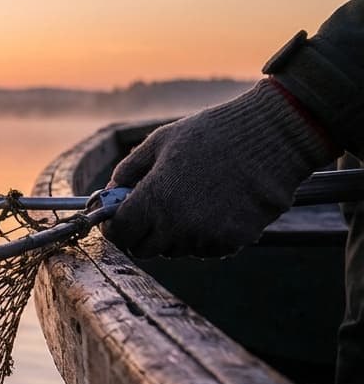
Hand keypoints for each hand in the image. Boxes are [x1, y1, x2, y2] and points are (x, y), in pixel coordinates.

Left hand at [103, 80, 335, 257]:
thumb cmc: (213, 133)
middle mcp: (177, 225)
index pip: (121, 234)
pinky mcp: (234, 241)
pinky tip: (217, 208)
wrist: (273, 135)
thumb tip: (110, 193)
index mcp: (154, 200)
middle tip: (154, 213)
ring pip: (177, 250)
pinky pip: (208, 249)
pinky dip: (207, 236)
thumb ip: (128, 170)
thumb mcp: (161, 141)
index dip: (116, 228)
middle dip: (144, 234)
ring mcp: (206, 236)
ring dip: (177, 235)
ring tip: (193, 201)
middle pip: (145, 249)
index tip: (120, 221)